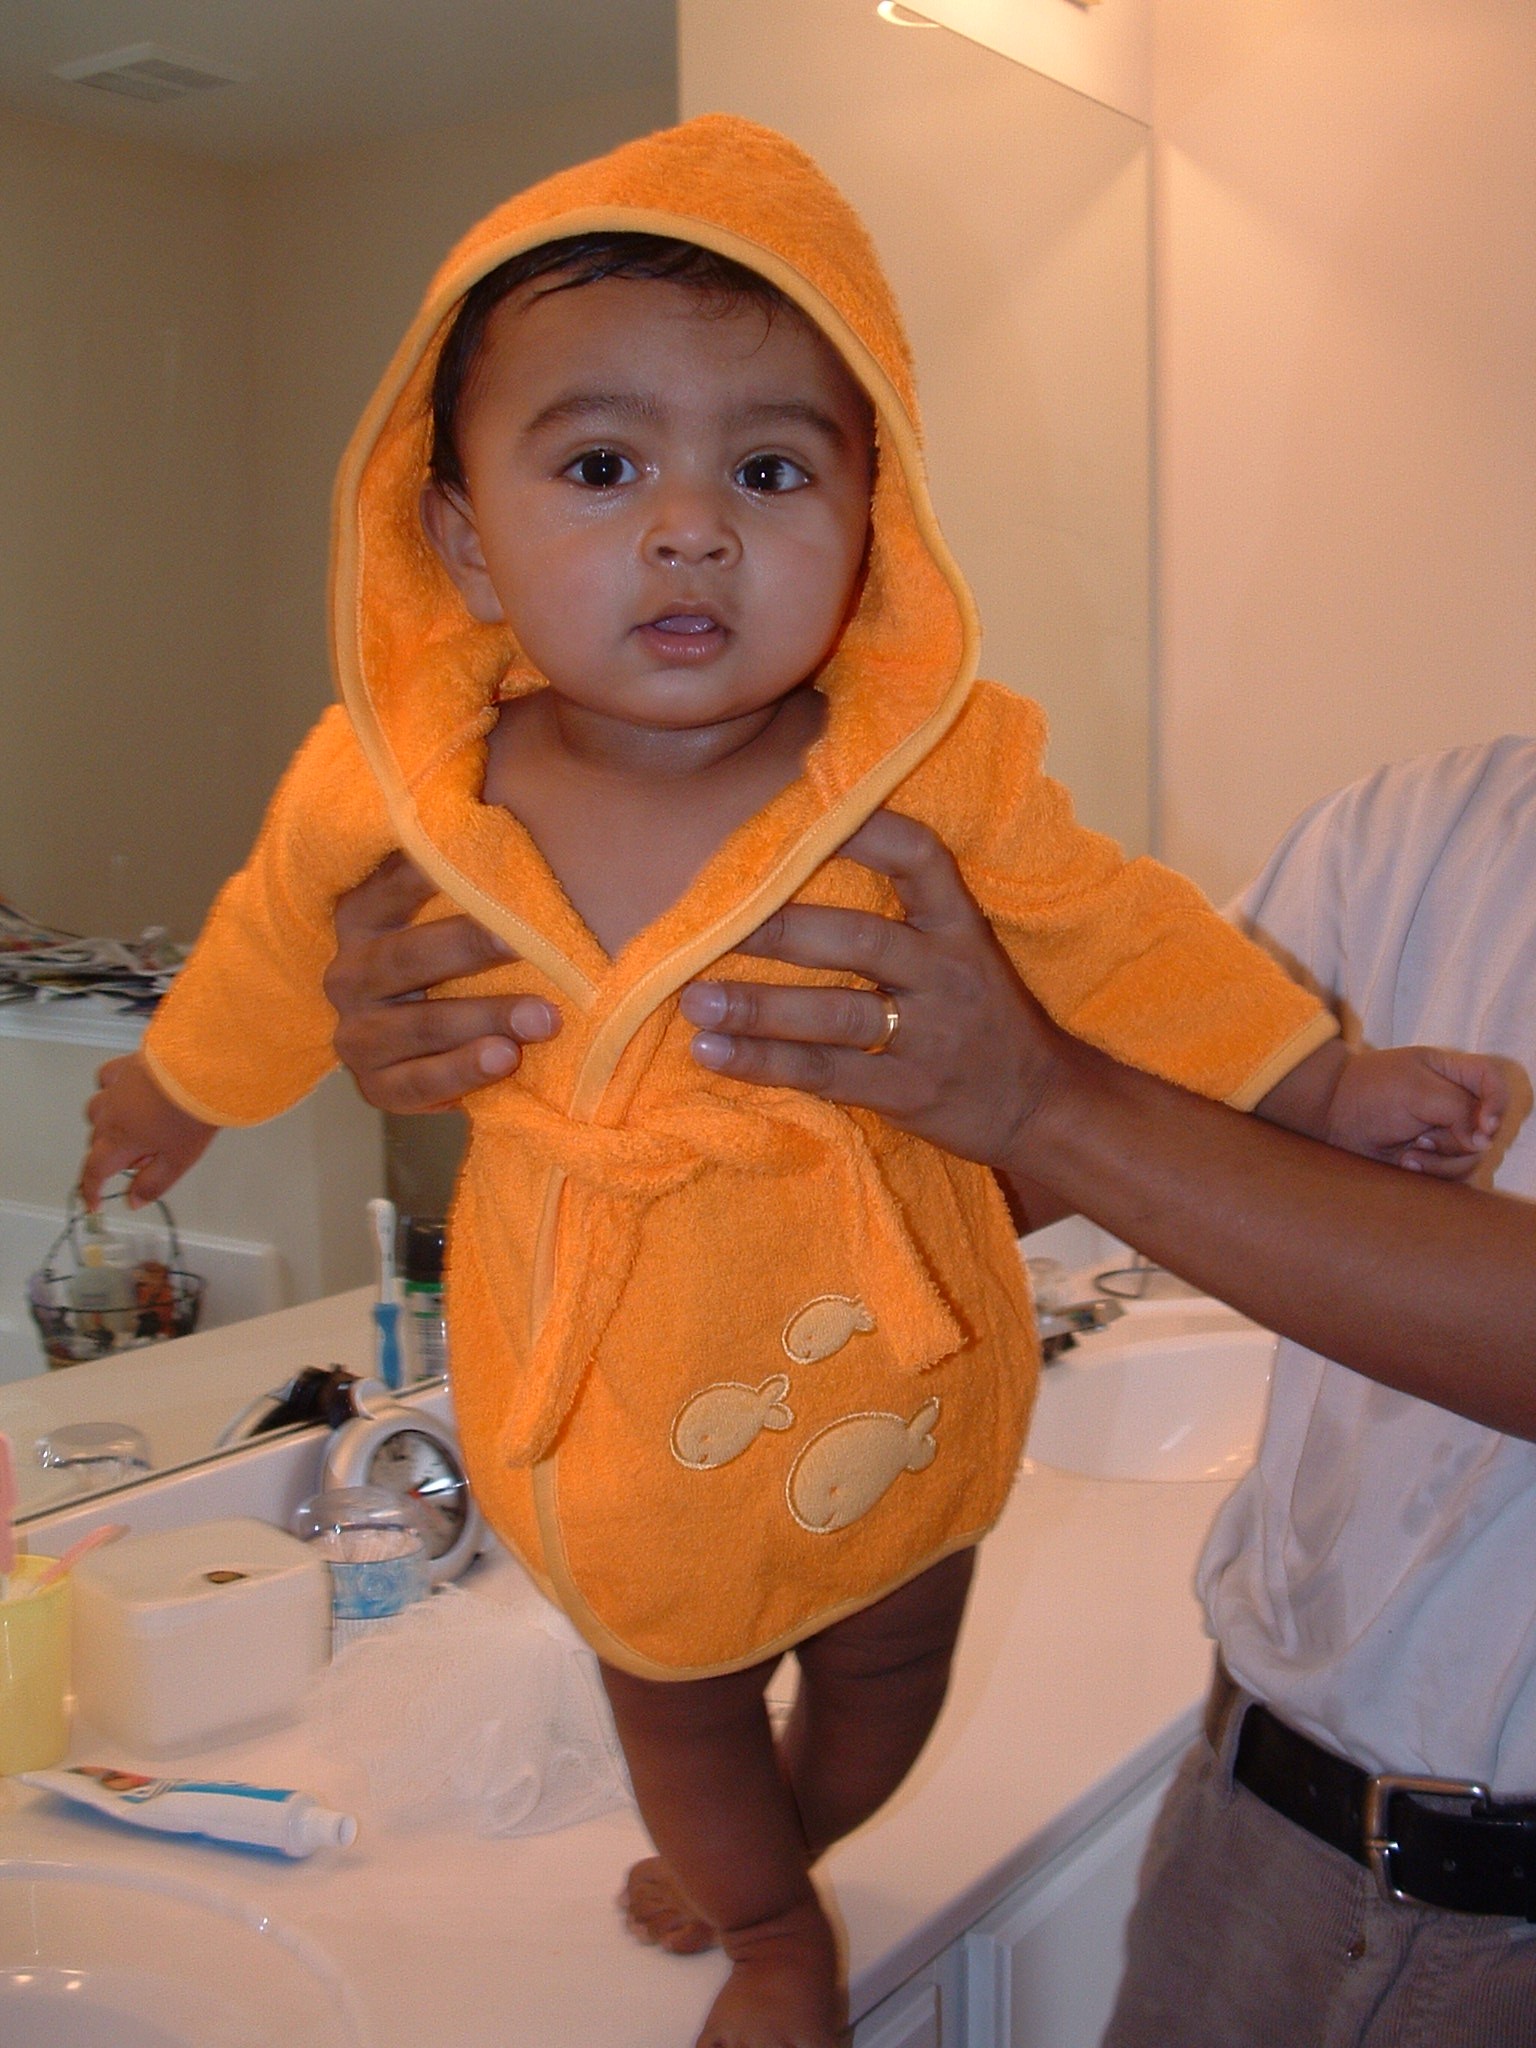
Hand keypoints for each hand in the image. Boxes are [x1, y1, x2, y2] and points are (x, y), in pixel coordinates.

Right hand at [81, 1054, 215, 1208]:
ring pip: (97, 1112)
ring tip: (139, 1126)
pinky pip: (107, 1081)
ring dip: (109, 1124)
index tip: (94, 1203)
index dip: (91, 1190)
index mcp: (118, 1140)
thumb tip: (132, 1201)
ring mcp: (114, 1088)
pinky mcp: (125, 1065)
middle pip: (97, 1142)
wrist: (201, 1070)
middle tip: (145, 1158)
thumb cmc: (191, 1116)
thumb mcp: (177, 1161)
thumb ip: (152, 1183)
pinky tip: (127, 1094)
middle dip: (112, 1155)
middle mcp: (108, 1114)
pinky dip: (111, 1091)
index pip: (94, 1171)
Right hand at [326, 853, 560, 1111]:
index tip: (493, 860)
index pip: (391, 886)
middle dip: (470, 949)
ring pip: (417, 1026)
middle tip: (532, 943)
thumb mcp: (456, 910)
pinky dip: (461, 1073)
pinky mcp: (375, 1086)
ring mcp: (356, 1035)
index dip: (432, 873)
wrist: (440, 1047)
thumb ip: (476, 868)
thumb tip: (520, 791)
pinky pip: (415, 1084)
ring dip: (483, 1019)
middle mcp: (348, 974)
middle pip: (406, 958)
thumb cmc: (461, 959)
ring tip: (543, 1018)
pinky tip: (504, 1060)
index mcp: (361, 916)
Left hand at [681, 809, 1064, 1168]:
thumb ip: (899, 916)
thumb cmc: (979, 1015)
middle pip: (861, 941)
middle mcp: (947, 973)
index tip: (803, 817)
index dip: (866, 832)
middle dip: (783, 931)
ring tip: (695, 1000)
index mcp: (959, 926)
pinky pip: (825, 1073)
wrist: (1040, 1104)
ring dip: (759, 1007)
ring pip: (837, 1015)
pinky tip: (712, 1052)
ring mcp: (929, 1037)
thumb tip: (790, 867)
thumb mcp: (959, 952)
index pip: (921, 859)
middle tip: (714, 925)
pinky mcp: (908, 1093)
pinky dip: (763, 1063)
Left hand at [1326, 1045, 1511, 1177]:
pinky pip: (1454, 1174)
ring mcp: (1445, 1131)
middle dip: (1458, 1139)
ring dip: (1442, 1160)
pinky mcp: (1434, 1156)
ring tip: (1408, 1152)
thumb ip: (1457, 1108)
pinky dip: (1433, 1173)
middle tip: (1422, 1139)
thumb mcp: (1415, 1089)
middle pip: (1487, 1127)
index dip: (1497, 1103)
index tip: (1482, 1126)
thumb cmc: (1369, 1092)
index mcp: (1451, 1072)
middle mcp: (1454, 1102)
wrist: (1332, 1114)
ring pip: (1472, 1156)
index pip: (1492, 1081)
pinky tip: (1406, 1163)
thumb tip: (1483, 1140)